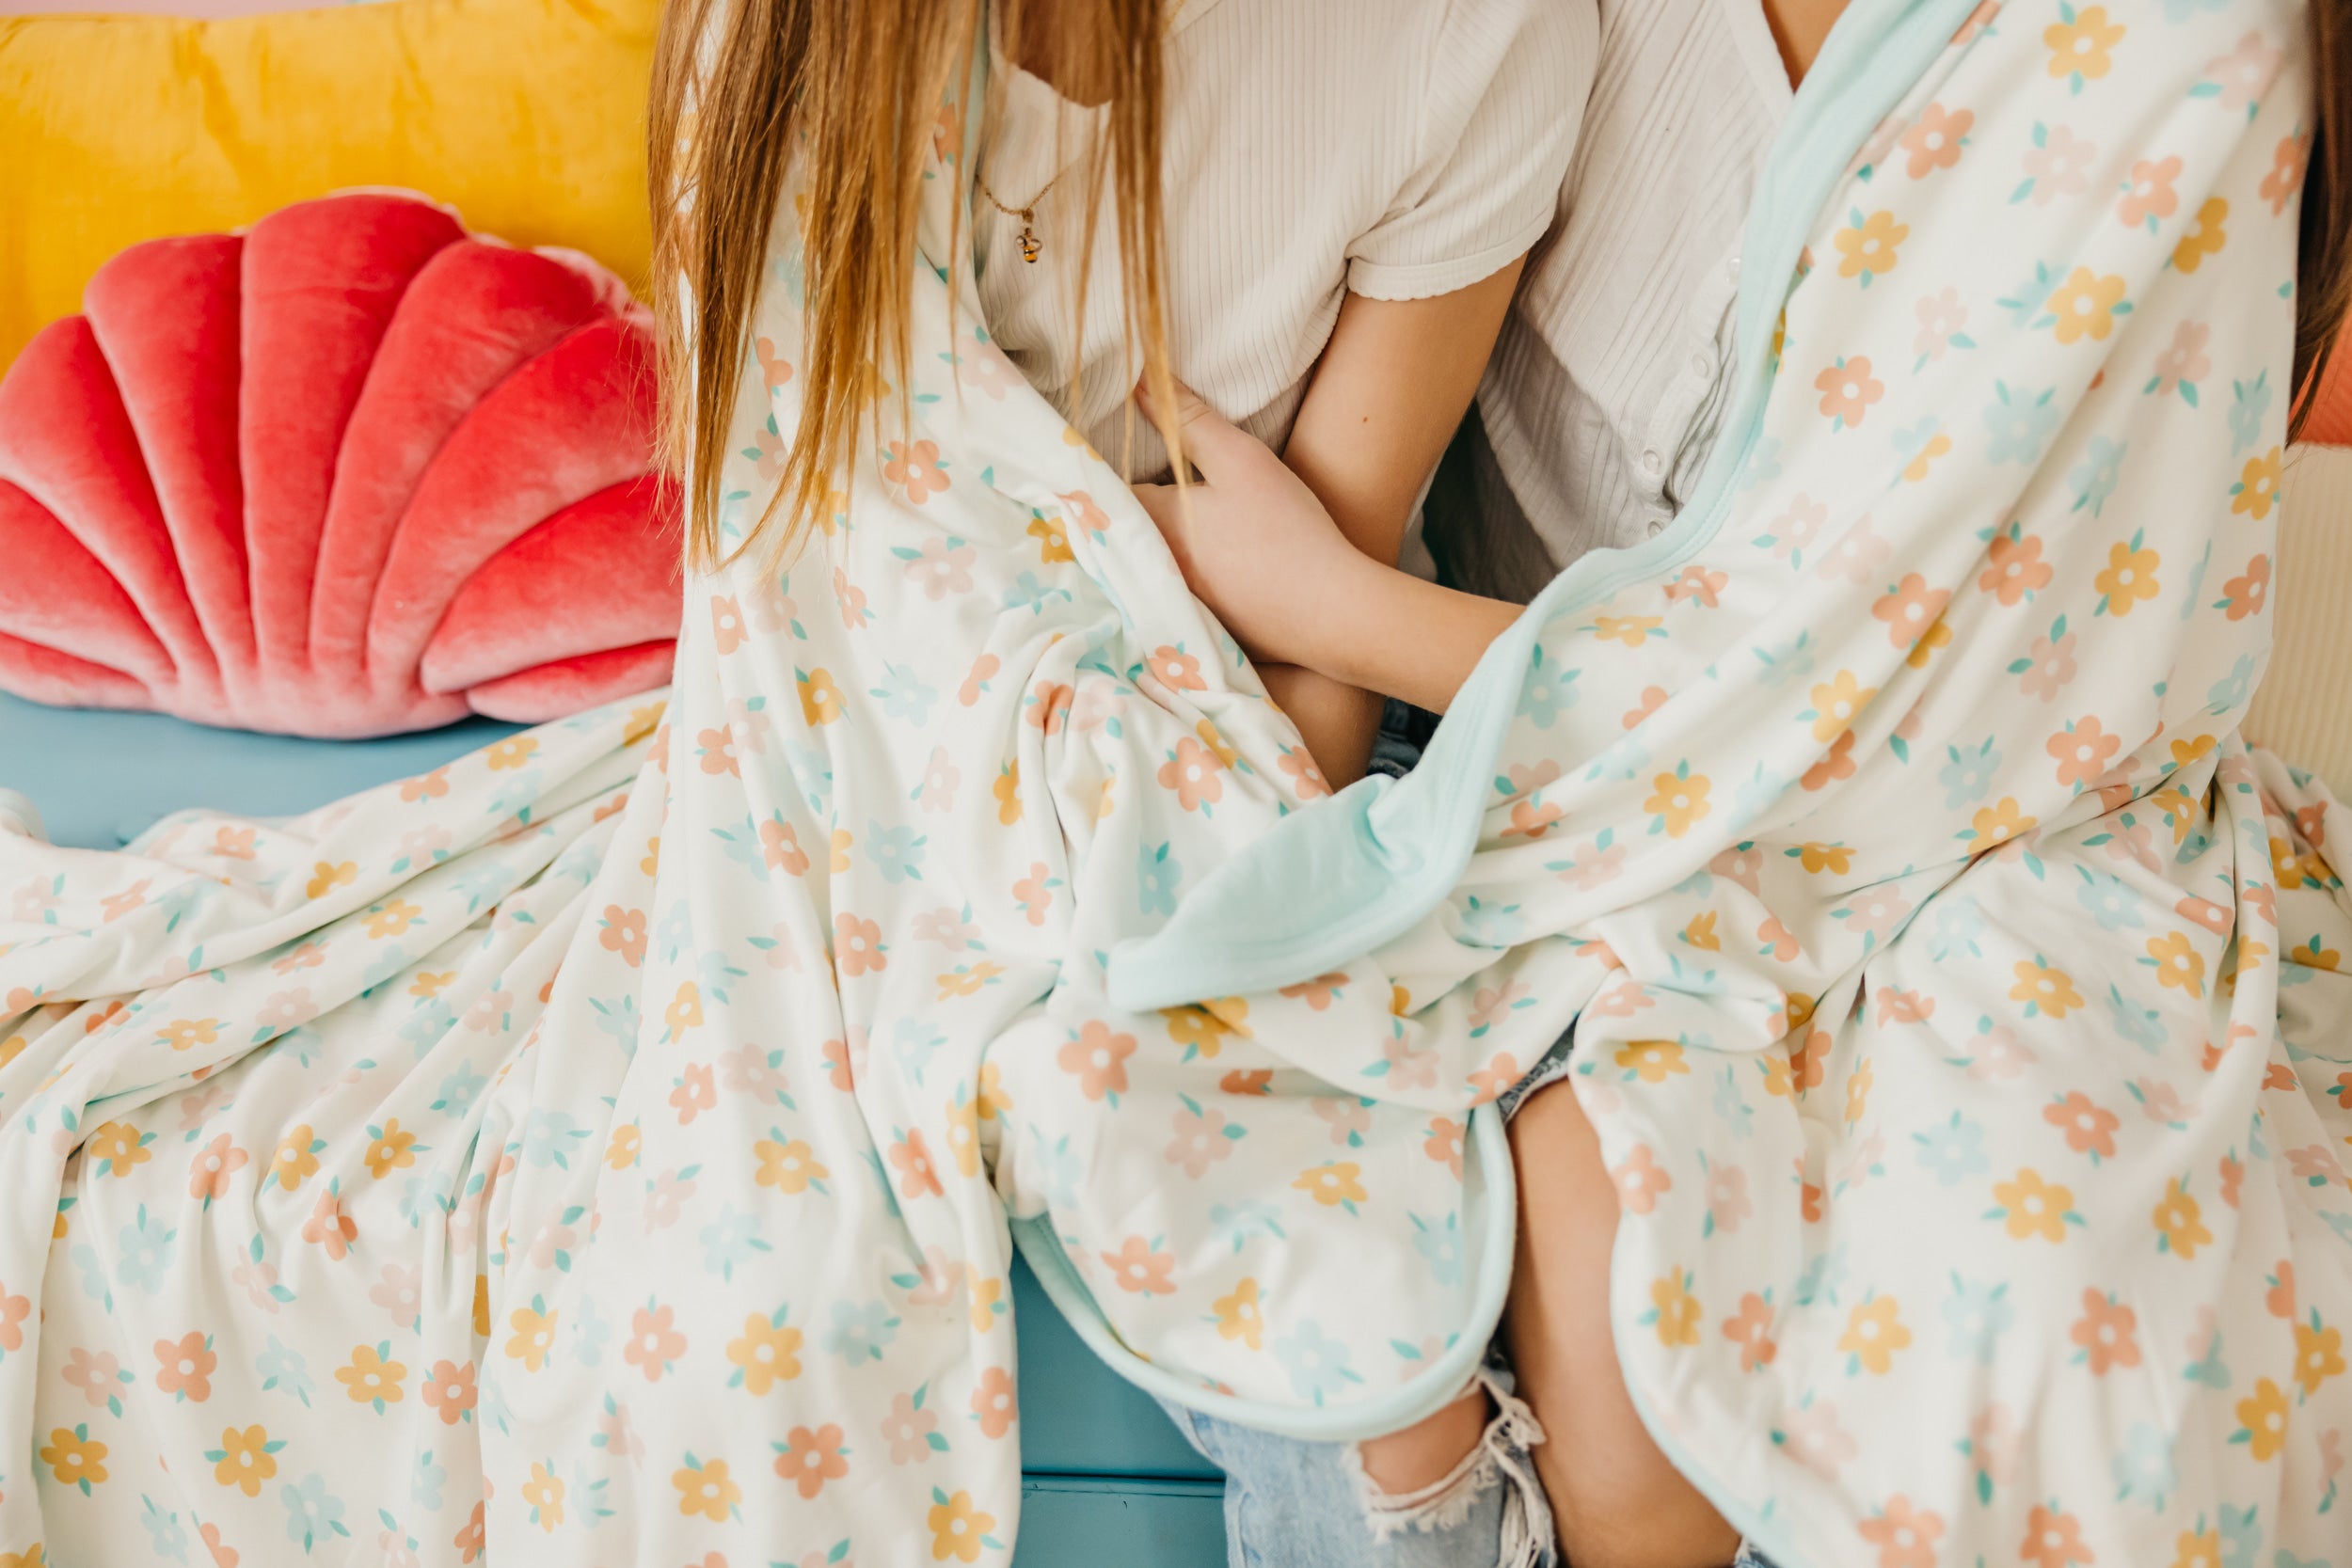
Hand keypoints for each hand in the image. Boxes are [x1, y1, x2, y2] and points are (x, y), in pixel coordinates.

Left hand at [1129, 379, 1371, 668]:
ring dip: (1155, 534)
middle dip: (1131, 498)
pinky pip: (1173, 585)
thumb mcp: (1239, 458)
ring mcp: (1173, 600)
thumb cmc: (1285, 530)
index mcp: (1150, 523)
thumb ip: (1185, 419)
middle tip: (1148, 470)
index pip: (1104, 486)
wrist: (1330, 612)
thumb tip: (1138, 379)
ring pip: (1149, 554)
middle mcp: (1149, 567)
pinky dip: (1181, 567)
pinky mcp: (1200, 622)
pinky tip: (1212, 557)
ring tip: (1182, 511)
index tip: (1125, 443)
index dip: (1112, 461)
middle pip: (1124, 522)